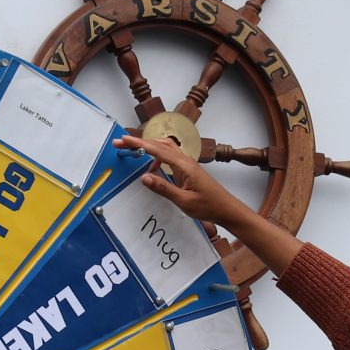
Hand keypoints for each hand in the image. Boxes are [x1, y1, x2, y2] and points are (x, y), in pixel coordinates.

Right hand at [119, 131, 259, 228]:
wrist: (227, 209)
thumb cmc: (209, 206)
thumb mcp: (184, 201)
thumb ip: (164, 188)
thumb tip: (144, 177)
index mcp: (185, 166)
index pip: (157, 150)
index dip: (139, 144)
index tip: (124, 140)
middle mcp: (186, 161)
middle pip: (160, 144)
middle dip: (140, 142)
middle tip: (122, 143)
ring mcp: (188, 165)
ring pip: (165, 148)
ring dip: (149, 147)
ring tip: (133, 152)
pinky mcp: (188, 170)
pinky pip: (170, 158)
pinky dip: (157, 158)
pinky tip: (152, 170)